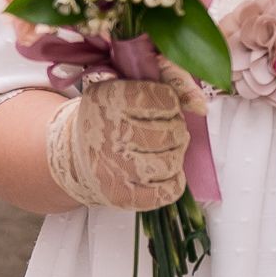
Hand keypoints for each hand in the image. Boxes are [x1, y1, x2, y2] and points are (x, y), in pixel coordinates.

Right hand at [43, 75, 190, 210]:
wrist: (74, 157)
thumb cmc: (108, 120)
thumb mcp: (125, 87)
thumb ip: (166, 81)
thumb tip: (201, 105)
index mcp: (107, 98)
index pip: (165, 100)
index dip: (169, 104)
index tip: (157, 107)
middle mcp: (108, 133)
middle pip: (173, 133)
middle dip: (175, 131)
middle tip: (160, 131)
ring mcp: (114, 168)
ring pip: (172, 162)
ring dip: (173, 156)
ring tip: (157, 150)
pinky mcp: (122, 196)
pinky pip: (169, 190)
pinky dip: (172, 181)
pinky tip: (158, 172)